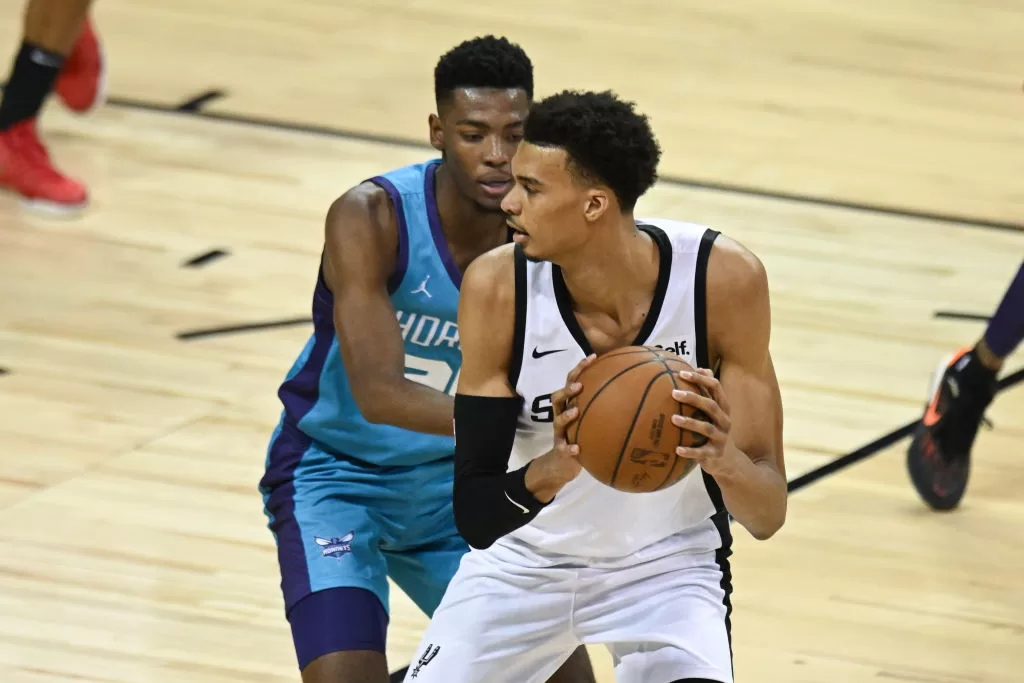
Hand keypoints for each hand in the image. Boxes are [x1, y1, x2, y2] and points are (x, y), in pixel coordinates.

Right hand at [525, 354, 595, 501]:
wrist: (562, 464)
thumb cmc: (582, 437)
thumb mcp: (593, 421)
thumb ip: (607, 407)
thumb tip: (638, 395)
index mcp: (570, 405)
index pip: (573, 381)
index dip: (581, 368)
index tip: (593, 356)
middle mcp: (561, 415)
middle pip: (559, 397)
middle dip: (568, 389)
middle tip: (580, 385)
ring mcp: (559, 433)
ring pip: (558, 421)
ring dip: (566, 416)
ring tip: (575, 412)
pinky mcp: (560, 450)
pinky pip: (563, 448)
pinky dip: (569, 448)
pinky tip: (577, 448)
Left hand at [670, 368, 741, 478]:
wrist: (729, 461)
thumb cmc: (715, 430)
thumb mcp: (715, 412)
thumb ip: (708, 393)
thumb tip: (700, 368)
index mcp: (723, 408)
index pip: (716, 388)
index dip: (700, 379)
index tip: (682, 373)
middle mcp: (725, 421)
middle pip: (711, 406)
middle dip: (693, 398)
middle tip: (674, 393)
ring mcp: (721, 438)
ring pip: (706, 428)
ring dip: (690, 422)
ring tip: (673, 418)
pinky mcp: (715, 454)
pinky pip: (702, 453)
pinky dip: (690, 451)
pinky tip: (676, 449)